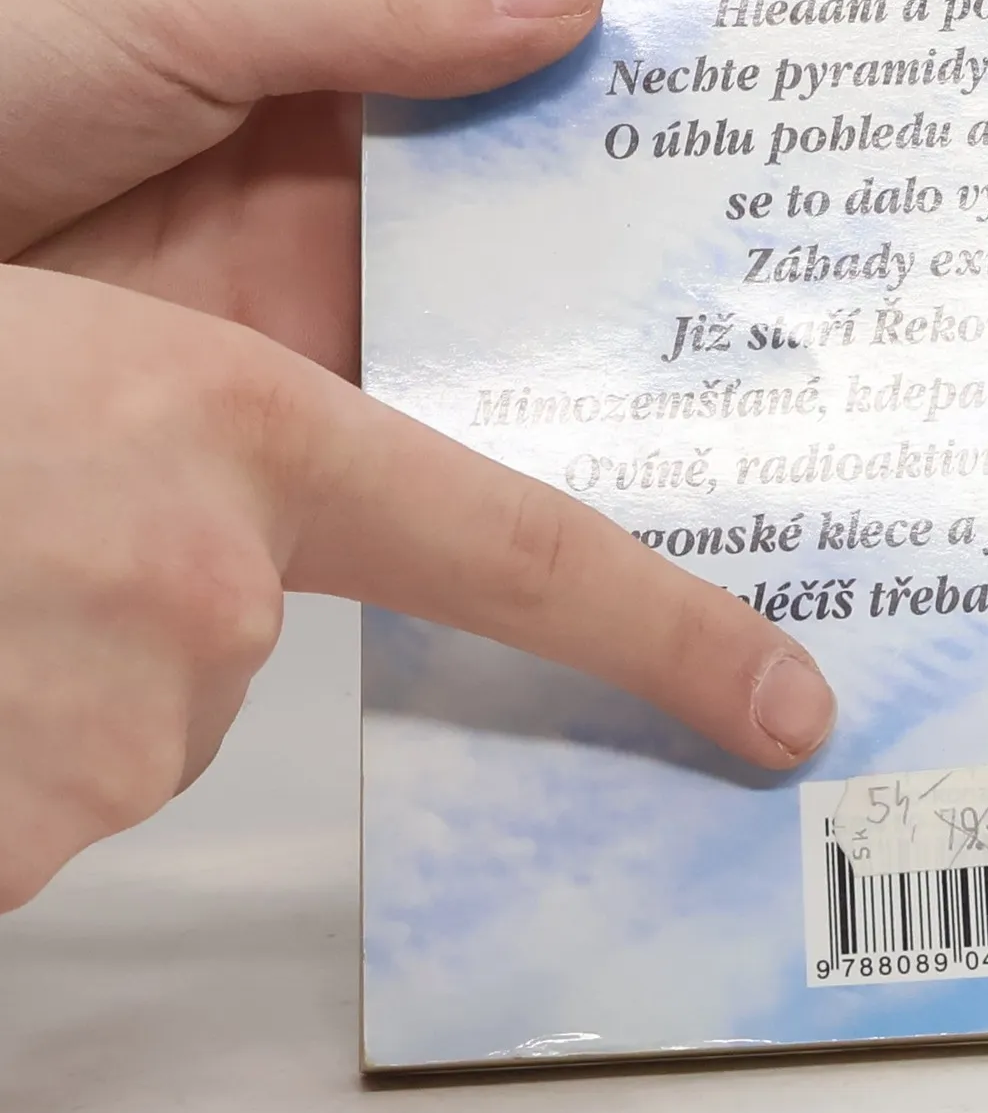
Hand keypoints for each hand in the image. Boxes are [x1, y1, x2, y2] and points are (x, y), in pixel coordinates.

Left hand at [0, 0, 595, 374]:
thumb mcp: (179, 2)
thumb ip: (378, 8)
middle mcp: (333, 48)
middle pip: (504, 7)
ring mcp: (344, 179)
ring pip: (507, 158)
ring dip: (597, 155)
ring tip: (728, 135)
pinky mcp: (338, 301)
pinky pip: (464, 304)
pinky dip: (544, 304)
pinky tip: (635, 290)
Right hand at [0, 266, 837, 911]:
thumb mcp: (76, 289)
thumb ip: (222, 318)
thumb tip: (352, 316)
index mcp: (231, 445)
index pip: (519, 555)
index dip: (667, 639)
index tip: (785, 705)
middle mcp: (193, 588)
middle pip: (245, 608)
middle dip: (146, 565)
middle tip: (11, 480)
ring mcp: (96, 718)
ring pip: (133, 687)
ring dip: (40, 633)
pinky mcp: (16, 823)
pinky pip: (43, 768)